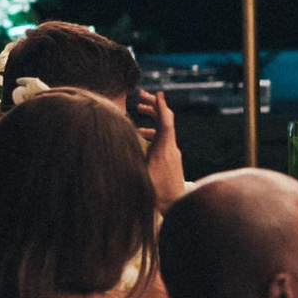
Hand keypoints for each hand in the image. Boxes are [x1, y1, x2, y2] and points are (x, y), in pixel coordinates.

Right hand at [140, 90, 185, 207]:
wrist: (177, 205)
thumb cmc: (157, 193)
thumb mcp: (141, 176)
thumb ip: (133, 160)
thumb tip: (121, 145)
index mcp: (164, 149)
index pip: (166, 122)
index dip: (161, 106)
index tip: (158, 93)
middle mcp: (171, 148)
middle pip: (166, 119)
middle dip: (154, 105)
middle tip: (140, 96)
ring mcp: (173, 152)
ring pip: (165, 127)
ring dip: (153, 116)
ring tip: (139, 109)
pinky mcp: (172, 157)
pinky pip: (164, 137)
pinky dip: (153, 130)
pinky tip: (141, 133)